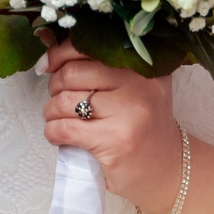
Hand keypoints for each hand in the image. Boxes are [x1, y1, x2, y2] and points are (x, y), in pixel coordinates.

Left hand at [40, 38, 183, 213]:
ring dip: (51, 111)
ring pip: (65, 101)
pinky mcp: (116, 140)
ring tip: (58, 118)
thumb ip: (99, 68)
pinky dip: (53, 132)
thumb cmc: (141, 128)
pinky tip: (58, 135)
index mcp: (145, 66)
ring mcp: (130, 112)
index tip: (48, 64)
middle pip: (74, 73)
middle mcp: (141, 84)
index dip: (60, 53)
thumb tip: (47, 44)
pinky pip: (65, 128)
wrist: (166, 170)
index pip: (91, 47)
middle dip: (55, 86)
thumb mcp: (133, 90)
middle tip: (58, 99)